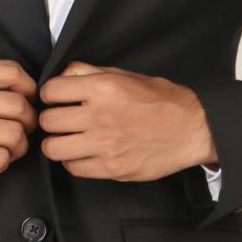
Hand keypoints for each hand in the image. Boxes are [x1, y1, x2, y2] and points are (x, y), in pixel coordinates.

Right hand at [0, 60, 38, 191]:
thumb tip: (18, 88)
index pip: (11, 71)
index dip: (28, 88)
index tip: (27, 101)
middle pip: (19, 105)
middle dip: (28, 122)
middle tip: (21, 130)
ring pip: (14, 133)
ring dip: (18, 146)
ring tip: (8, 149)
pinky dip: (3, 162)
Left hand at [38, 61, 217, 182]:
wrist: (193, 128)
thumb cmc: (162, 100)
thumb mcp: (126, 75)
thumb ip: (91, 73)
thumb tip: (62, 76)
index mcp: (102, 87)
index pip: (50, 91)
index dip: (50, 96)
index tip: (56, 100)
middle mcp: (99, 115)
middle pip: (48, 121)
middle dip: (51, 120)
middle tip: (61, 122)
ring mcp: (104, 144)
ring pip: (53, 148)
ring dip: (57, 143)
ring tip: (69, 140)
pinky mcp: (111, 168)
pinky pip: (72, 168)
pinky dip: (74, 161)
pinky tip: (85, 154)